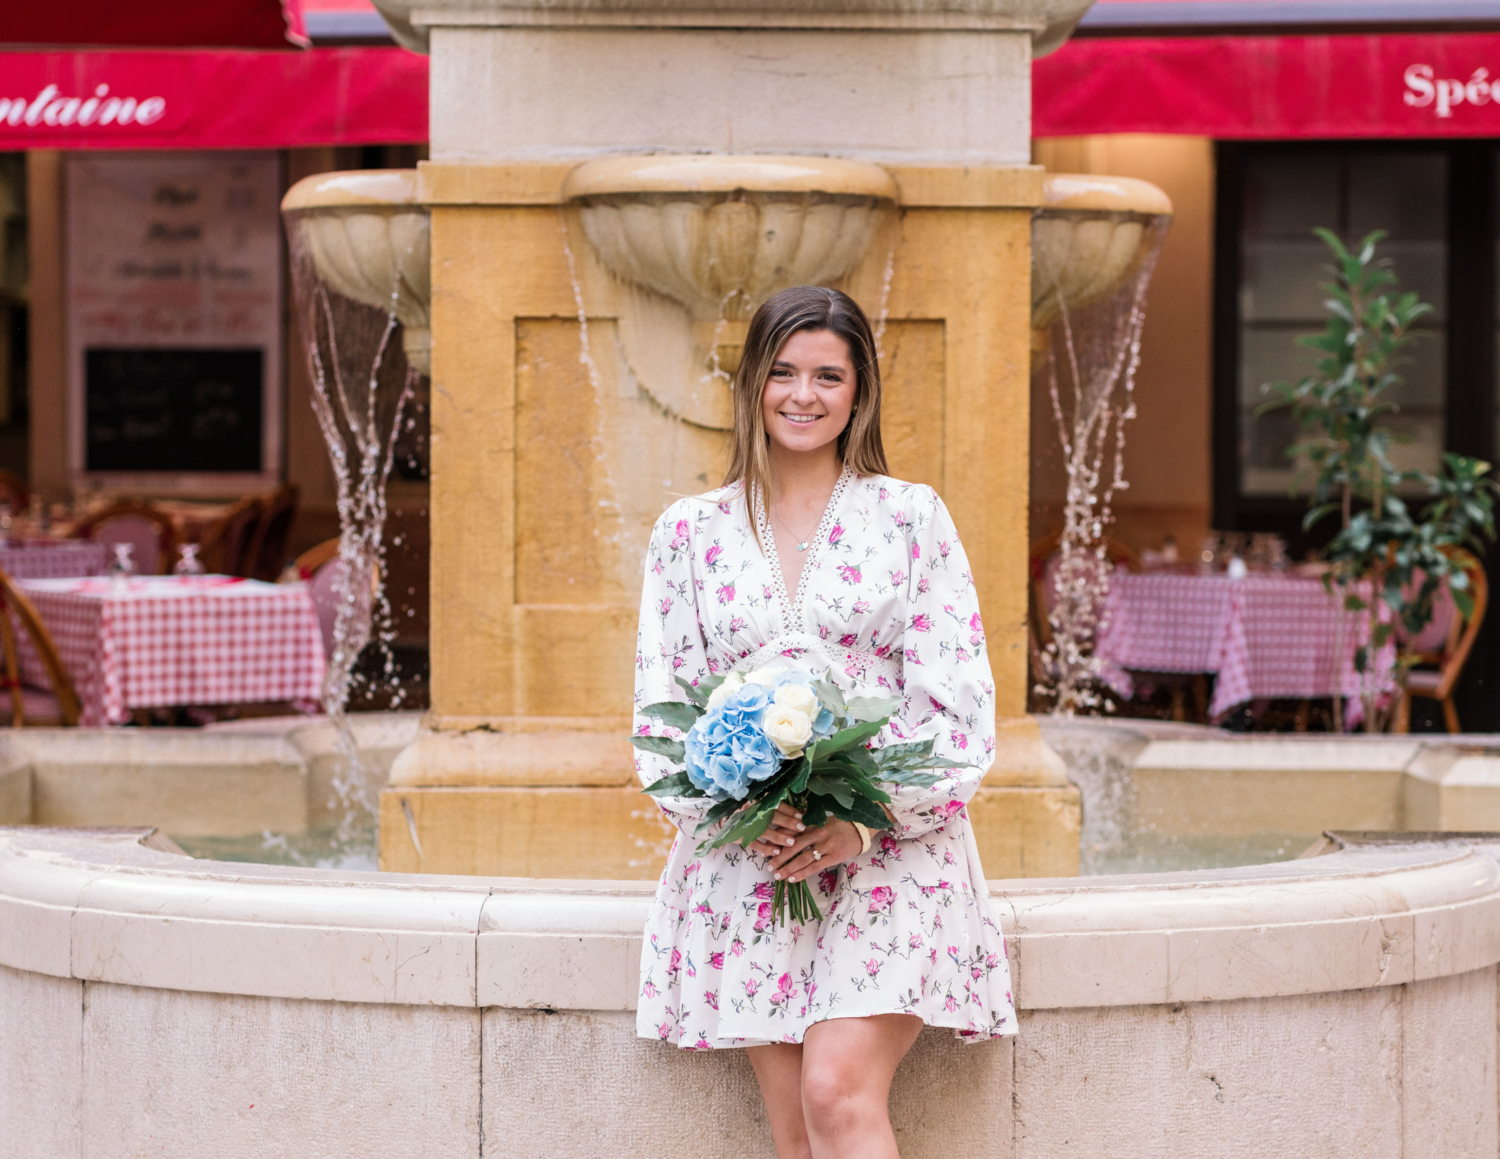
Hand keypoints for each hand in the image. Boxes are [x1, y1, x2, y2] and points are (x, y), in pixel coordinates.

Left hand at [747, 803, 862, 883]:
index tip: (767, 849)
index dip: (778, 842)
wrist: (861, 828)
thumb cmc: (840, 824)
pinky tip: (792, 879)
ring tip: (777, 875)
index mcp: (812, 823)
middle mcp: (817, 834)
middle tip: (769, 866)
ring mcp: (825, 846)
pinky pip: (814, 867)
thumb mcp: (821, 819)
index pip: (791, 833)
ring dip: (788, 868)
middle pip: (793, 847)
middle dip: (779, 857)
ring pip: (802, 859)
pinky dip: (802, 873)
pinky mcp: (832, 857)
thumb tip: (786, 827)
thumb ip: (806, 823)